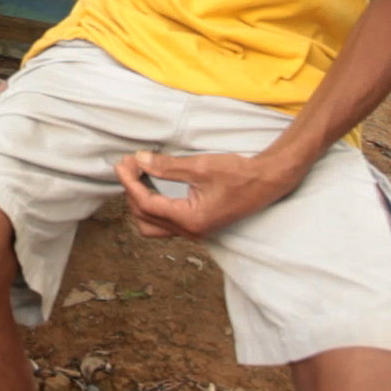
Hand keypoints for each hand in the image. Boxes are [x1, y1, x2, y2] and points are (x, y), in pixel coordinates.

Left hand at [113, 151, 304, 239]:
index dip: (130, 182)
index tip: (122, 164)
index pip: (146, 204)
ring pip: (152, 224)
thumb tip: (139, 159)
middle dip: (132, 190)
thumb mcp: (200, 166)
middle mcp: (190, 231)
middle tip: (128, 165)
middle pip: (144, 216)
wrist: (268, 181)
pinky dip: (153, 205)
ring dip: (140, 202)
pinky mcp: (198, 225)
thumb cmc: (239, 173)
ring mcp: (194, 231)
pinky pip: (165, 222)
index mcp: (190, 220)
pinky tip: (152, 185)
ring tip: (138, 175)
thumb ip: (167, 166)